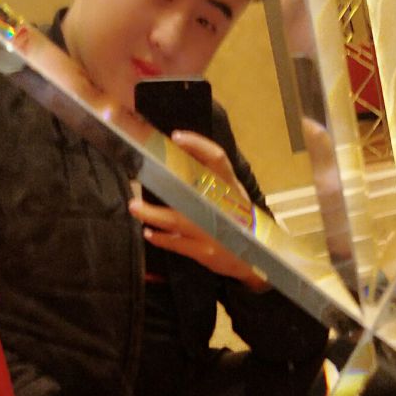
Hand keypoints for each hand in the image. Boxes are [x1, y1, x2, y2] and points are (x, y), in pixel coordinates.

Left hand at [128, 130, 267, 290]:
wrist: (260, 258)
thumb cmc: (241, 222)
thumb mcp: (234, 198)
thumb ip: (215, 182)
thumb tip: (183, 160)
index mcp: (231, 188)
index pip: (217, 158)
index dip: (198, 145)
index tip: (176, 137)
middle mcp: (224, 207)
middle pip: (188, 191)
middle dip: (163, 184)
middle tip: (140, 175)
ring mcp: (214, 231)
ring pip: (177, 220)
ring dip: (152, 214)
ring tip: (135, 207)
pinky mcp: (206, 252)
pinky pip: (177, 243)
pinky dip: (161, 238)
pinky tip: (149, 233)